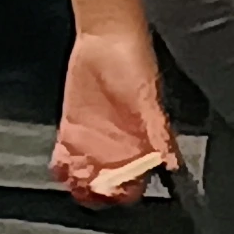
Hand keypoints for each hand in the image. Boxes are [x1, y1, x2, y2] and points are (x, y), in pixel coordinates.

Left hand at [52, 29, 175, 207]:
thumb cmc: (135, 64)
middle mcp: (118, 146)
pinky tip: (61, 167)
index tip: (118, 192)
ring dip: (78, 183)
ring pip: (84, 176)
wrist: (105, 40)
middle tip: (91, 186)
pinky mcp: (72, 130)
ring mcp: (93, 140)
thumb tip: (173, 162)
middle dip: (99, 192)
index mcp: (141, 143)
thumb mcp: (149, 99)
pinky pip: (63, 159)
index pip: (136, 180)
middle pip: (107, 184)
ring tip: (75, 177)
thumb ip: (158, 131)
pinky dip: (61, 169)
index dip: (127, 192)